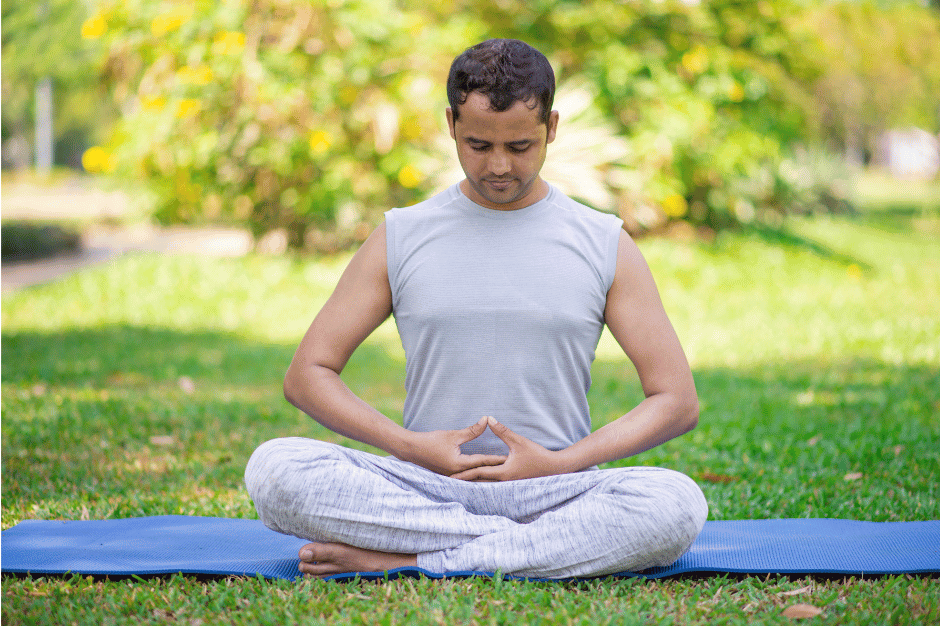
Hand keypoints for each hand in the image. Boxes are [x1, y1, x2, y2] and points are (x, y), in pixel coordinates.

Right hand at [402, 416, 506, 475]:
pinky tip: (482, 475)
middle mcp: (456, 474)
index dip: (496, 459)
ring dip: (485, 474)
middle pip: (479, 472)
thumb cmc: (431, 441)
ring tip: (500, 473)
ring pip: (473, 476)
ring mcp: (452, 477)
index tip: (509, 458)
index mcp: (459, 464)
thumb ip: (472, 430)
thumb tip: (486, 420)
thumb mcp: (453, 435)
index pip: (482, 461)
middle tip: (510, 467)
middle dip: (494, 470)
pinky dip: (475, 475)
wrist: (411, 449)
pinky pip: (465, 477)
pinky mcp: (448, 476)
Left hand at [450, 417, 570, 481]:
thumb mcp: (518, 441)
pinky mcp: (512, 484)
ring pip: (487, 486)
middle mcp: (503, 482)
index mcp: (503, 472)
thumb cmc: (537, 454)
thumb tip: (489, 419)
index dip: (463, 474)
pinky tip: (479, 485)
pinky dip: (484, 485)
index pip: (478, 473)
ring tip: (460, 485)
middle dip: (465, 482)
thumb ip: (502, 431)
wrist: (553, 468)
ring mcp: (508, 485)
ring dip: (474, 485)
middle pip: (480, 482)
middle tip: (449, 483)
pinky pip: (495, 486)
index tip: (450, 477)